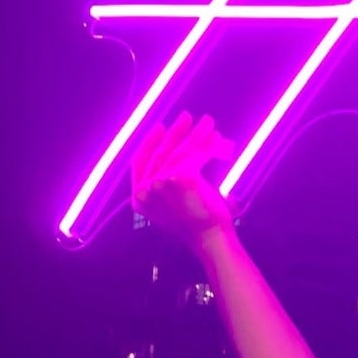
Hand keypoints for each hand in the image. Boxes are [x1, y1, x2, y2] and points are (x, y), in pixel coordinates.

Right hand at [130, 111, 238, 251]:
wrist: (210, 240)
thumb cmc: (198, 225)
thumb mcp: (175, 204)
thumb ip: (169, 183)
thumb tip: (180, 154)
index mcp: (139, 199)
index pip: (139, 163)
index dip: (149, 142)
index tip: (160, 127)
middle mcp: (145, 190)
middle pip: (161, 153)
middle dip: (176, 133)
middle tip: (186, 117)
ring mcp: (160, 183)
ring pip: (180, 151)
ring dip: (196, 134)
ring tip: (208, 123)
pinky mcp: (180, 176)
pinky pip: (196, 154)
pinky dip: (209, 145)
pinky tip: (218, 139)